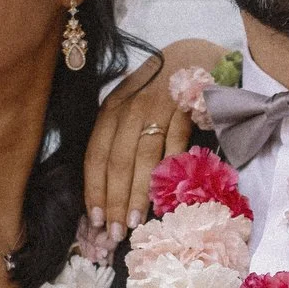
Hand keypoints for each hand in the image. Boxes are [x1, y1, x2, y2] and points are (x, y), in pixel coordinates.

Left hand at [84, 38, 228, 240]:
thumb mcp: (131, 107)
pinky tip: (165, 196)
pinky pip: (174, 144)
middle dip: (113, 200)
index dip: (94, 189)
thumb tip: (113, 187)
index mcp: (111, 110)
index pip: (95, 155)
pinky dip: (169, 170)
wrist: (194, 55)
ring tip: (133, 223)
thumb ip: (121, 139)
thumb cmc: (160, 88)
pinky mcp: (185, 106)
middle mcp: (129, 108)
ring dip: (136, 193)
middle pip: (116, 161)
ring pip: (142, 157)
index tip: (94, 219)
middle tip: (114, 232)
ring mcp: (157, 106)